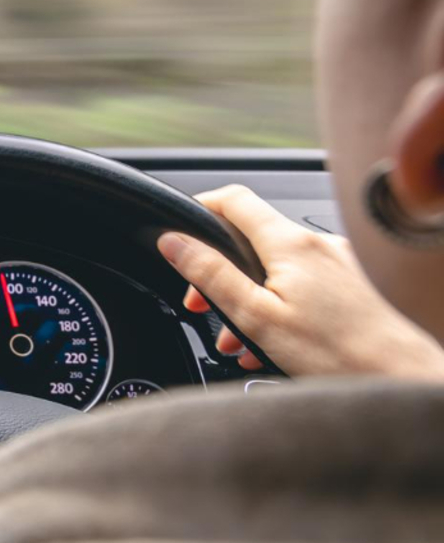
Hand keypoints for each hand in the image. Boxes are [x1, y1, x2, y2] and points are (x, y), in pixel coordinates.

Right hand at [158, 184, 443, 379]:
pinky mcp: (355, 285)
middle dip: (219, 271)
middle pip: (251, 239)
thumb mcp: (256, 316)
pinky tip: (275, 343)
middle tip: (201, 306)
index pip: (232, 200)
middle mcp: (318, 243)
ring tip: (240, 340)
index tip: (179, 233)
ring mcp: (341, 262)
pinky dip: (281, 305)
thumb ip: (211, 274)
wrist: (404, 378)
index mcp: (290, 244)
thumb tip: (174, 242)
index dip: (199, 208)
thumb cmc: (339, 354)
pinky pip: (305, 283)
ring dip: (249, 297)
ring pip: (277, 268)